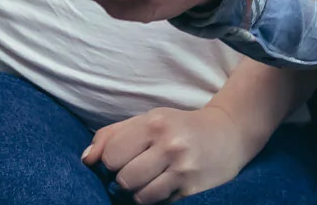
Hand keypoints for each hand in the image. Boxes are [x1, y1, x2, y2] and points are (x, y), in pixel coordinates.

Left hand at [82, 105, 264, 204]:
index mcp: (155, 123)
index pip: (111, 155)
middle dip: (125, 179)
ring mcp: (183, 169)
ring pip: (140, 197)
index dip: (111, 162)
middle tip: (139, 170)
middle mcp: (170, 145)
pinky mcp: (193, 189)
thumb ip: (112, 135)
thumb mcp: (148, 120)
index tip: (123, 158)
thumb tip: (87, 160)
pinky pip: (159, 204)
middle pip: (124, 179)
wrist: (229, 133)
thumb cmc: (180, 127)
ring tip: (152, 179)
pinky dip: (157, 199)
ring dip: (140, 192)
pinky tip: (166, 185)